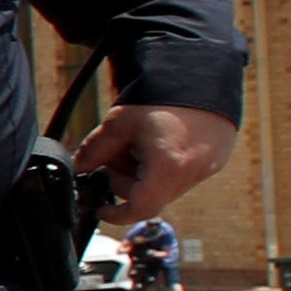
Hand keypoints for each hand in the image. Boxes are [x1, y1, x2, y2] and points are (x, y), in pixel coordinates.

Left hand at [71, 102, 233, 224]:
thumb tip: (77, 169)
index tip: (101, 209)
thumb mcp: (119, 122)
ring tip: (139, 143)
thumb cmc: (161, 98)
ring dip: (144, 173)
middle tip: (117, 154)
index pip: (140, 209)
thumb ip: (94, 150)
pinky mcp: (213, 163)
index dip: (116, 215)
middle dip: (125, 180)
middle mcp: (191, 174)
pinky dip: (161, 167)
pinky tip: (157, 143)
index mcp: (169, 167)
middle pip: (147, 196)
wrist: (202, 76)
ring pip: (162, 188)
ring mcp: (206, 170)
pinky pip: (180, 177)